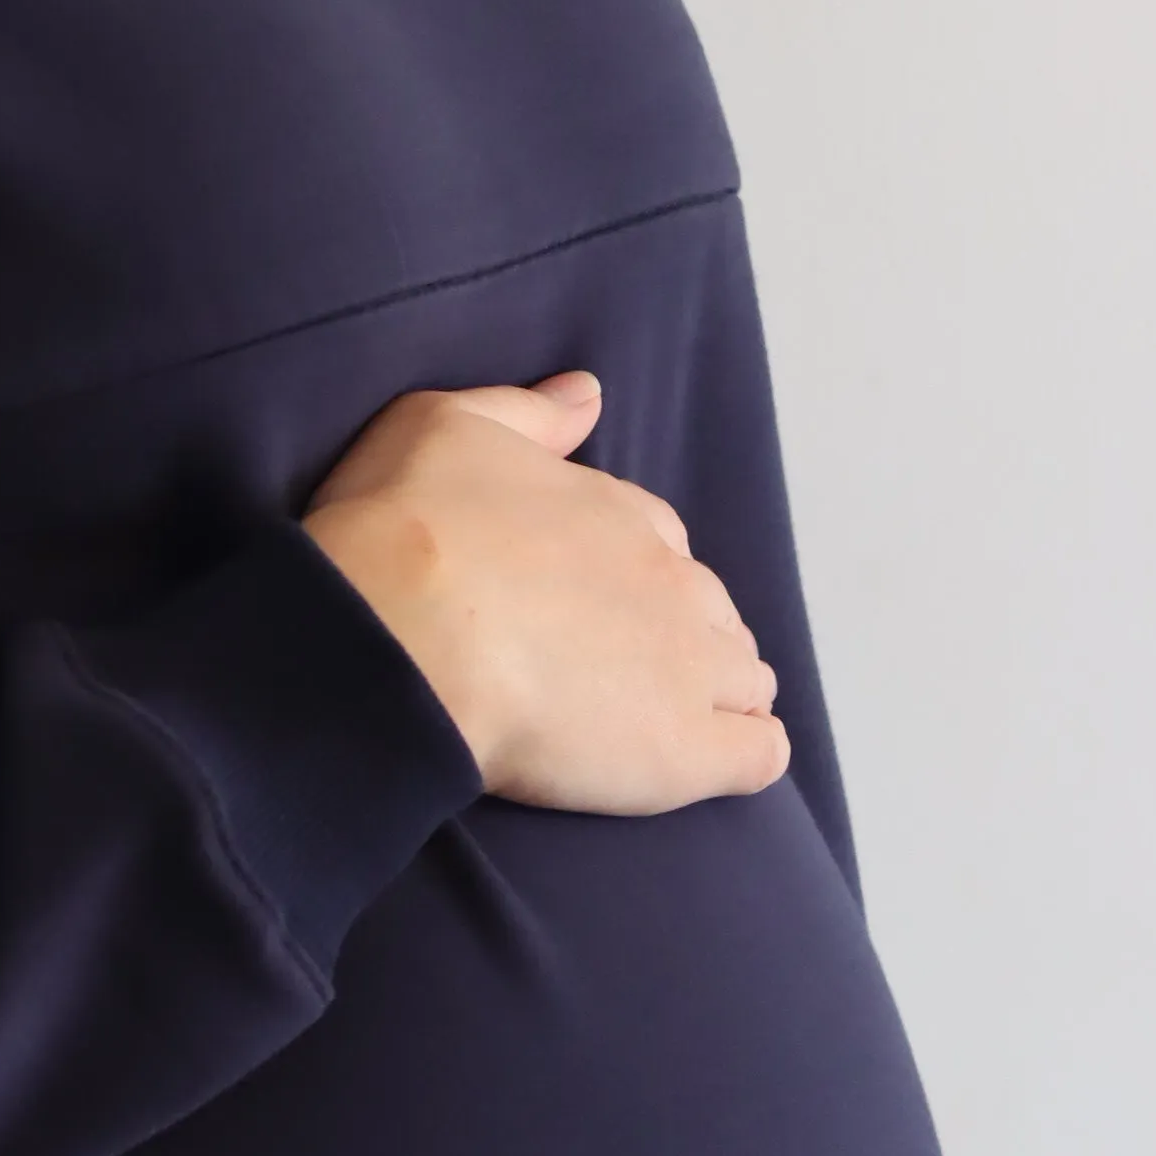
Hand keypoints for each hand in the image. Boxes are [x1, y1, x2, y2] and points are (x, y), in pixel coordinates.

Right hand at [300, 369, 791, 811]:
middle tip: (617, 671)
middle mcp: (671, 583)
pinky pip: (759, 753)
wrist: (397, 636)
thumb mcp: (448, 425)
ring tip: (664, 721)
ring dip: (721, 692)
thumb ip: (528, 413)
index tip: (594, 601)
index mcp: (619, 514)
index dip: (634, 574)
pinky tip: (716, 762)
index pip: (660, 541)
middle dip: (682, 635)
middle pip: (709, 610)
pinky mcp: (690, 750)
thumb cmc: (407, 527)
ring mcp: (690, 667)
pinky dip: (748, 753)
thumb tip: (589, 393)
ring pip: (744, 677)